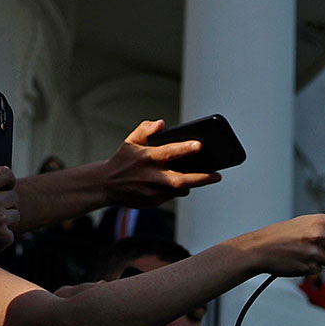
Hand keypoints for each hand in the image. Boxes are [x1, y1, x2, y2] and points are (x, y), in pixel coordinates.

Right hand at [93, 118, 220, 203]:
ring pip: (180, 189)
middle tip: (217, 175)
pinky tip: (183, 182)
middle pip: (181, 180)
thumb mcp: (131, 141)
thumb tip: (161, 123)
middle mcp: (151, 176)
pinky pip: (172, 196)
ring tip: (203, 176)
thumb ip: (146, 129)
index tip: (200, 146)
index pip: (169, 152)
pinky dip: (178, 189)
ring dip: (191, 183)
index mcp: (147, 158)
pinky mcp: (153, 202)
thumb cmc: (122, 160)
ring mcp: (152, 192)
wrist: (106, 185)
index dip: (185, 149)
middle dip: (202, 178)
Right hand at [230, 213, 324, 278]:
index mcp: (320, 221)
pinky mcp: (310, 267)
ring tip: (309, 252)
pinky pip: (321, 270)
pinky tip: (301, 260)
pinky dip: (314, 267)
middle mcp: (319, 235)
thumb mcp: (306, 223)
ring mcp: (315, 252)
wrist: (260, 248)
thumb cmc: (282, 235)